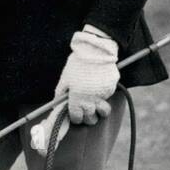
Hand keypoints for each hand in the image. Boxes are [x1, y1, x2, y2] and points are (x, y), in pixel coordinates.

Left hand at [30, 28, 118, 149]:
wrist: (95, 50)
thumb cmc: (77, 64)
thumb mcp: (65, 78)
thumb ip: (60, 93)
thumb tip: (57, 104)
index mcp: (77, 98)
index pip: (77, 117)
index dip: (75, 118)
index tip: (75, 116)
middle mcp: (91, 100)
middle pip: (90, 119)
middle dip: (87, 118)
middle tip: (86, 113)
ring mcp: (103, 95)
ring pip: (103, 111)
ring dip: (100, 111)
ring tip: (97, 106)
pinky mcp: (111, 88)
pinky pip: (108, 96)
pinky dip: (104, 95)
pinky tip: (99, 86)